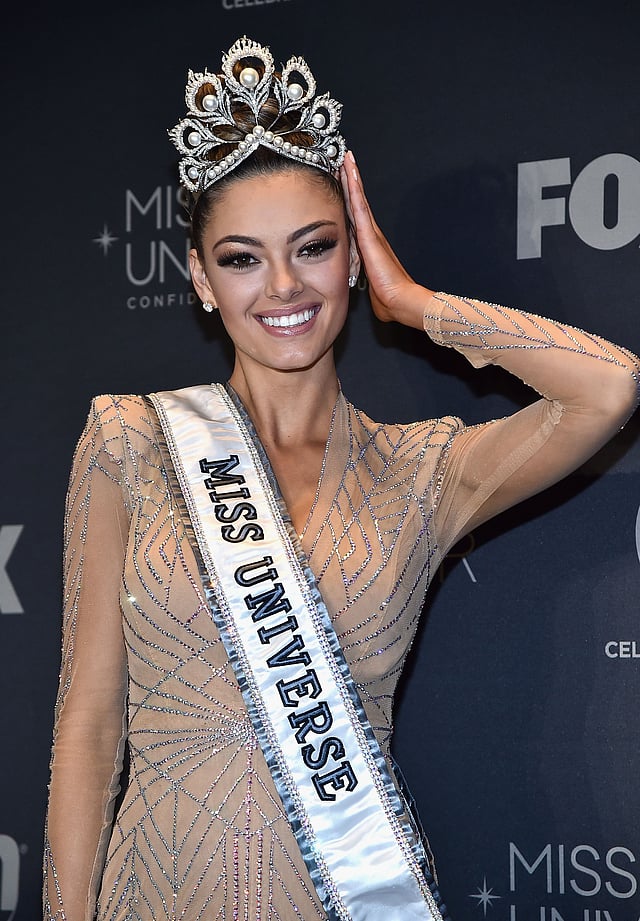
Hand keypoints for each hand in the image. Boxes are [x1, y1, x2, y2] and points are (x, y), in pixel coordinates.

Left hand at [340, 151, 431, 328]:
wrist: (399, 302)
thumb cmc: (388, 299)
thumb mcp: (371, 289)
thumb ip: (366, 284)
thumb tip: (368, 291)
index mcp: (369, 246)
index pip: (357, 217)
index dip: (351, 199)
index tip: (345, 183)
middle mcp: (371, 235)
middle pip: (358, 202)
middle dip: (351, 181)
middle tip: (346, 160)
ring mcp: (370, 233)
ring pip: (358, 199)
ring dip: (352, 178)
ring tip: (347, 158)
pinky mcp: (369, 235)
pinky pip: (359, 206)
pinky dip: (354, 188)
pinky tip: (349, 173)